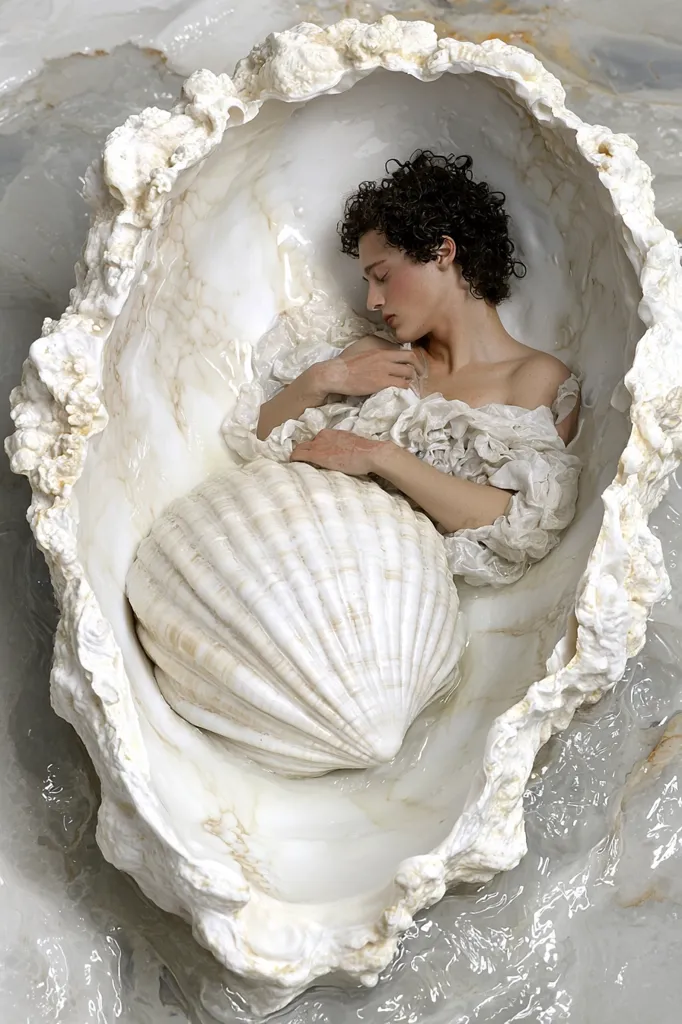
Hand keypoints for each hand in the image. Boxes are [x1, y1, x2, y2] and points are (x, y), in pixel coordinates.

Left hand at [290, 430, 387, 476]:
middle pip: (306, 444)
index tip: (315, 457)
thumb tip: (343, 453)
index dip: (314, 449)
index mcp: (331, 433)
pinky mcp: (316, 455)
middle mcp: (322, 436)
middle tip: (304, 463)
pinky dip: (294, 460)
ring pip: (300, 449)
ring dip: (299, 457)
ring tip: (299, 467)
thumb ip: (342, 446)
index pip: (316, 440)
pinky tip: (293, 467)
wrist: (369, 453)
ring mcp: (318, 445)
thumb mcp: (351, 443)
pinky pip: (298, 455)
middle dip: (304, 452)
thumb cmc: (365, 451)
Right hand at [306, 347, 423, 398]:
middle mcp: (385, 358)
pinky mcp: (381, 382)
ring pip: (408, 373)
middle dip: (418, 369)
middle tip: (419, 377)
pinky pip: (401, 384)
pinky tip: (402, 392)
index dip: (414, 360)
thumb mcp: (363, 354)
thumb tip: (382, 360)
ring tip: (410, 386)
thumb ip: (375, 356)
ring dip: (411, 380)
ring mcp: (384, 370)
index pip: (405, 351)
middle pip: (411, 360)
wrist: (335, 374)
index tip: (415, 366)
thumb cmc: (345, 366)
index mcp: (381, 351)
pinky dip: (405, 388)